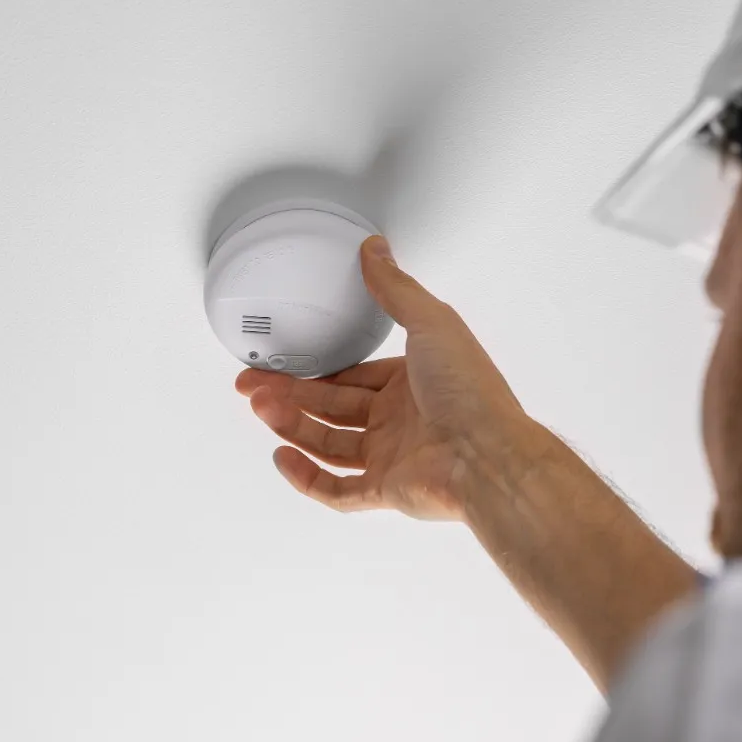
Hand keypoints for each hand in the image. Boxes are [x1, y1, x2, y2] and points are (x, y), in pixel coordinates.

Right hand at [235, 236, 536, 521]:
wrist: (487, 453)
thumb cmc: (471, 391)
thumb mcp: (431, 322)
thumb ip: (396, 288)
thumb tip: (375, 251)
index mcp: (412, 383)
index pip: (354, 376)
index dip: (317, 369)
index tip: (283, 361)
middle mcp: (402, 421)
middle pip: (333, 408)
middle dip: (291, 395)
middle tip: (254, 384)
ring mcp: (393, 457)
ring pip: (328, 445)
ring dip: (292, 426)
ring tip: (262, 407)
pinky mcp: (386, 490)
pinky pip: (337, 490)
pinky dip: (306, 477)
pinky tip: (283, 457)